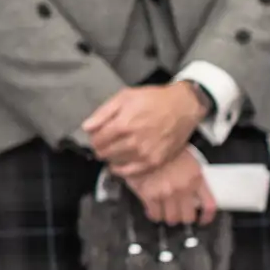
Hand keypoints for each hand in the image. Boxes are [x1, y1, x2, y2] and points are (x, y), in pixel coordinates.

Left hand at [84, 82, 207, 172]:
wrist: (182, 107)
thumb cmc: (154, 99)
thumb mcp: (125, 97)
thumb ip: (103, 113)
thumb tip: (86, 127)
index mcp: (123, 124)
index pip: (97, 140)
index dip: (94, 138)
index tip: (97, 136)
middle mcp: (133, 141)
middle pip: (104, 153)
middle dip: (101, 147)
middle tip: (106, 142)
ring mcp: (144, 154)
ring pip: (115, 162)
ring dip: (111, 157)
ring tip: (116, 148)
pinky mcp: (154, 162)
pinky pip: (130, 172)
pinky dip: (121, 169)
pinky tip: (121, 162)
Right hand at [121, 147, 218, 226]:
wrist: (144, 144)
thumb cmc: (165, 150)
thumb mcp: (188, 158)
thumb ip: (193, 177)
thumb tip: (195, 194)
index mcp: (196, 178)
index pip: (209, 205)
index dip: (207, 217)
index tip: (203, 220)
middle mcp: (183, 188)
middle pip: (188, 217)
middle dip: (183, 217)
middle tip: (179, 214)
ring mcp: (167, 193)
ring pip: (171, 218)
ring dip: (168, 217)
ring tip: (165, 211)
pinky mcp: (150, 195)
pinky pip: (155, 214)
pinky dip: (154, 214)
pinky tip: (153, 210)